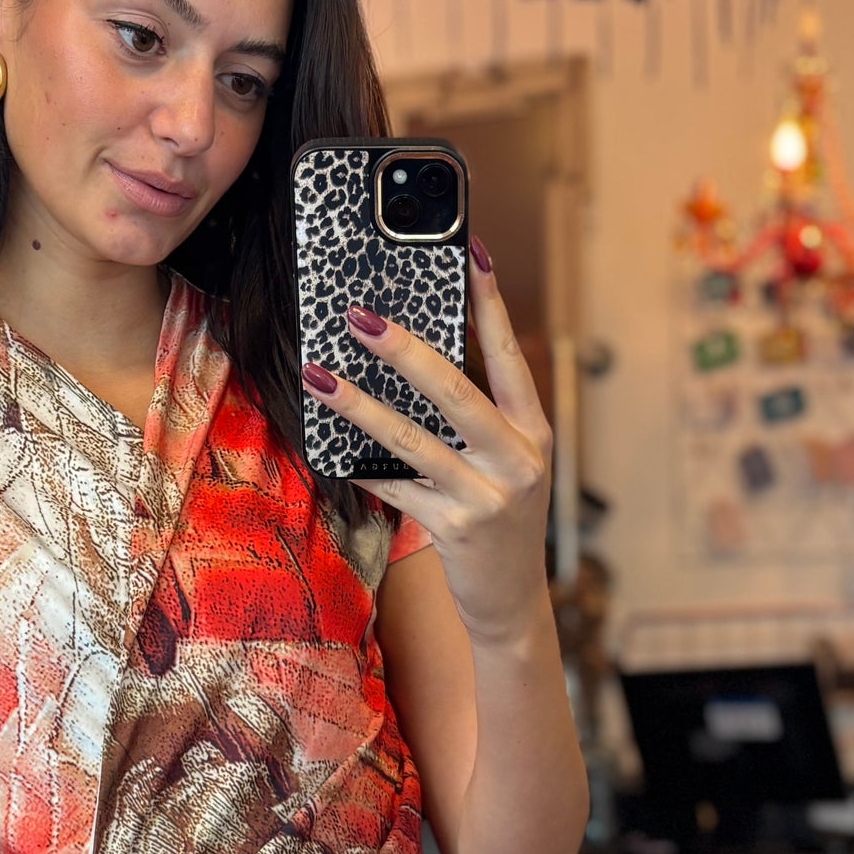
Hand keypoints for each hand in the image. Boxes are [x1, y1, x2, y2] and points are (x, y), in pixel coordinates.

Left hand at [303, 237, 553, 648]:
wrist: (512, 602)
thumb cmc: (500, 519)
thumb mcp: (506, 464)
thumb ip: (479, 417)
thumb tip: (417, 355)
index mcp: (533, 431)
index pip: (508, 354)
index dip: (488, 302)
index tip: (469, 251)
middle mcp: (518, 460)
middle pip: (456, 392)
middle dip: (405, 349)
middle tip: (359, 315)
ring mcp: (487, 497)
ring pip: (413, 441)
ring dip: (359, 406)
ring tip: (320, 375)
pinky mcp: (455, 529)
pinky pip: (394, 488)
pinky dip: (358, 467)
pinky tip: (325, 447)